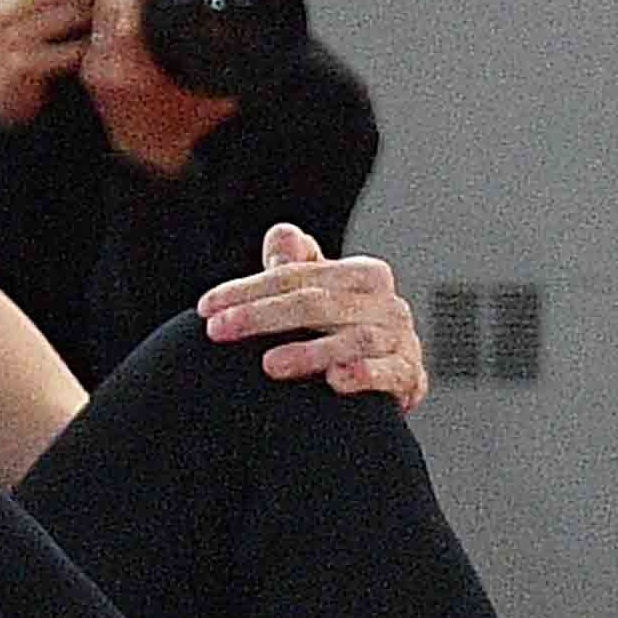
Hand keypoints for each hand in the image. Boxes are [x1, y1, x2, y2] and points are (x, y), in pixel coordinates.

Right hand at [0, 0, 100, 133]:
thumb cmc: (19, 42)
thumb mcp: (25, 3)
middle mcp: (6, 5)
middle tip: (108, 3)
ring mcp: (12, 35)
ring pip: (71, 15)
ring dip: (94, 23)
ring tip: (98, 30)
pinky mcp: (23, 63)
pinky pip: (70, 51)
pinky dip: (85, 52)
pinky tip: (86, 55)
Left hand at [80, 0, 240, 177]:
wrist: (151, 162)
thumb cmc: (179, 134)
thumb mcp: (211, 101)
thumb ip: (228, 75)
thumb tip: (254, 48)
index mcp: (129, 70)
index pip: (123, 9)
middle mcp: (106, 66)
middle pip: (107, 2)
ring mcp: (95, 66)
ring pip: (99, 10)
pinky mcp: (92, 66)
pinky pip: (97, 24)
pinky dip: (111, 1)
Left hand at [199, 225, 428, 409]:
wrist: (391, 383)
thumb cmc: (344, 336)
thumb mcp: (319, 298)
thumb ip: (297, 268)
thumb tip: (281, 235)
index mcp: (362, 275)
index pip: (296, 275)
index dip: (248, 289)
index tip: (207, 308)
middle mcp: (386, 303)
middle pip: (317, 302)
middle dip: (262, 316)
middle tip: (219, 332)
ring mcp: (401, 340)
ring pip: (352, 339)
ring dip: (309, 353)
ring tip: (269, 366)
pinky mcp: (410, 377)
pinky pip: (389, 373)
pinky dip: (364, 375)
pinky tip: (336, 381)